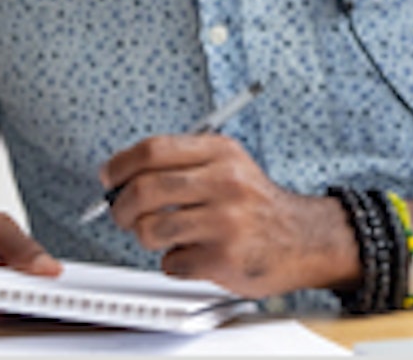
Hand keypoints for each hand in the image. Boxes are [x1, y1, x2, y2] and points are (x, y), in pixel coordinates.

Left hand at [102, 135, 359, 298]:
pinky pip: (171, 262)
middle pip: (144, 189)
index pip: (152, 150)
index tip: (108, 178)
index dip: (120, 165)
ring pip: (150, 229)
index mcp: (220, 152)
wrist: (303, 238)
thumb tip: (120, 174)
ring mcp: (225, 221)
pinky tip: (194, 254)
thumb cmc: (255, 204)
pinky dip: (174, 262)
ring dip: (146, 237)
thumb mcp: (227, 164)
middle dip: (120, 207)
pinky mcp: (224, 258)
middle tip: (122, 215)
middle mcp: (224, 182)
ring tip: (164, 236)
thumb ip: (181, 163)